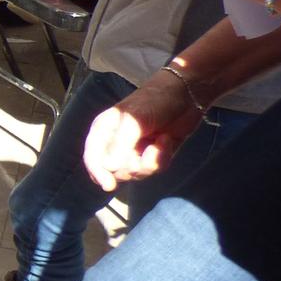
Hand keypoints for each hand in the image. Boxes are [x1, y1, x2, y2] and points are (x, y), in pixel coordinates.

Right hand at [82, 73, 201, 191]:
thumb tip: (108, 167)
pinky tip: (167, 140)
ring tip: (161, 141)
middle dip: (133, 166)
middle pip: (115, 171)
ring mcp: (135, 150)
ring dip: (151, 161)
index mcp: (104, 131)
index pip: (93, 158)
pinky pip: (154, 169)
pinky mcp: (153, 155)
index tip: (109, 185)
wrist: (187, 95)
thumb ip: (121, 144)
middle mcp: (116, 143)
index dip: (97, 173)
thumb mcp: (135, 120)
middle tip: (144, 152)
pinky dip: (162, 158)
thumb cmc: (155, 100)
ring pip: (136, 173)